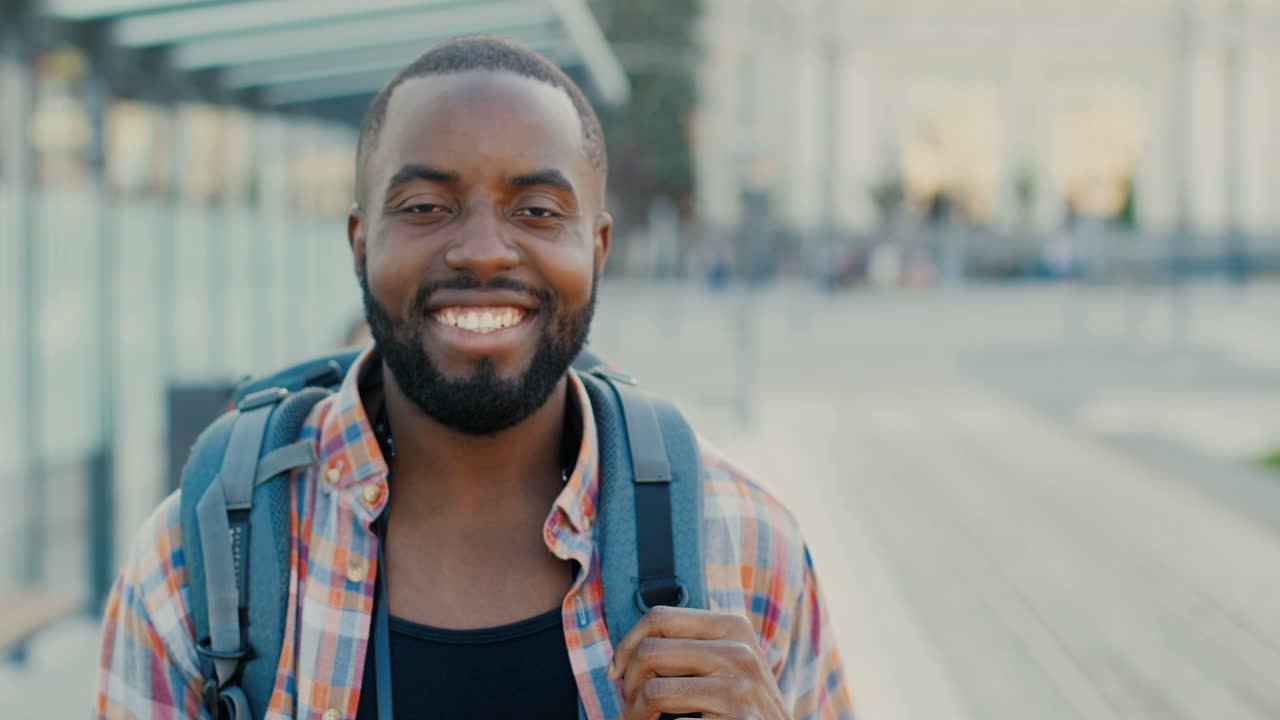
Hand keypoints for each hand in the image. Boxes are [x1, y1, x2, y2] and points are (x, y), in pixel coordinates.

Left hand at [606, 606, 790, 719]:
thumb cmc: (741, 705)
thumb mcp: (728, 662)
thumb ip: (690, 644)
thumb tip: (627, 649)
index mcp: (734, 627)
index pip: (660, 617)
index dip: (627, 643)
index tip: (616, 670)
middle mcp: (740, 652)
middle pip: (650, 652)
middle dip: (627, 682)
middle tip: (629, 702)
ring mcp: (740, 688)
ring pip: (654, 690)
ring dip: (636, 712)